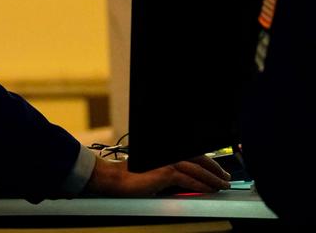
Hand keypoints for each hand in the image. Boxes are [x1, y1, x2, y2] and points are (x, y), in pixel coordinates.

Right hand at [84, 154, 230, 196]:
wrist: (117, 179)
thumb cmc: (132, 177)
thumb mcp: (156, 173)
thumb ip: (171, 174)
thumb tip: (189, 182)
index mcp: (166, 153)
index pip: (192, 154)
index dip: (207, 161)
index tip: (216, 169)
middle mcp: (168, 154)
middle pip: (198, 158)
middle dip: (214, 168)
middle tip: (225, 177)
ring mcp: (167, 161)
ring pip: (197, 169)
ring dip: (213, 178)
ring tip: (222, 185)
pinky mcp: (166, 172)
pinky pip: (190, 179)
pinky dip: (203, 185)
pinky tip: (210, 189)